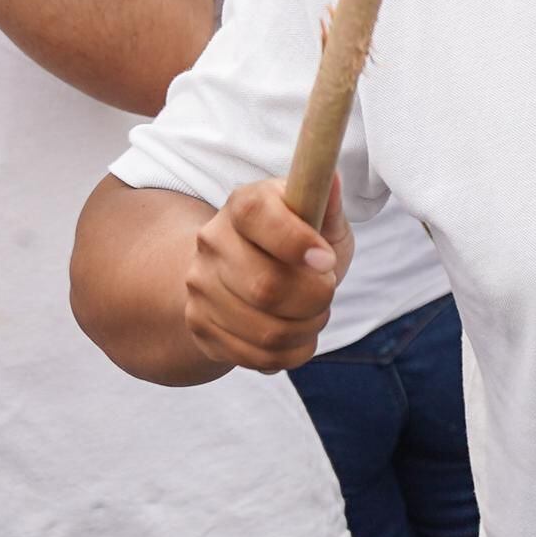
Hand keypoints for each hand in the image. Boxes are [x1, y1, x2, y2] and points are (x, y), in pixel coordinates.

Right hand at [184, 178, 352, 371]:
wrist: (244, 273)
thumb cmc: (296, 240)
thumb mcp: (319, 216)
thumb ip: (327, 203)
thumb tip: (334, 179)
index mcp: (243, 204)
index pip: (256, 215)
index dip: (297, 241)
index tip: (326, 259)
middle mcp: (212, 243)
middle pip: (266, 287)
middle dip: (315, 298)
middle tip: (327, 290)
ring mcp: (201, 287)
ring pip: (266, 331)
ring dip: (307, 328)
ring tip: (315, 313)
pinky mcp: (201, 325)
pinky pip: (257, 357)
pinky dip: (292, 352)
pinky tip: (298, 335)